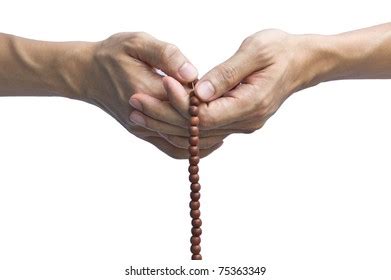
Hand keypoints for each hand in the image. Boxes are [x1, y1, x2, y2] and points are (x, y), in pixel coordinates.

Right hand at [73, 32, 221, 157]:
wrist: (88, 74)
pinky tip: (206, 141)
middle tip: (237, 118)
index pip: (185, 104)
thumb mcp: (138, 43)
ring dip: (205, 140)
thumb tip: (192, 74)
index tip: (229, 96)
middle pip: (186, 128)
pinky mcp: (143, 133)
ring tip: (228, 129)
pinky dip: (190, 149)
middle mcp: (146, 116)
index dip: (208, 103)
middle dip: (213, 124)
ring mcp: (143, 129)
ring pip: (180, 143)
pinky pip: (170, 149)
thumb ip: (167, 56)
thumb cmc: (114, 54)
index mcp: (148, 91)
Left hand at [130, 29, 316, 140]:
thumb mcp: (255, 52)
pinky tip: (161, 117)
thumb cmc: (280, 51)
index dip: (180, 103)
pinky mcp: (235, 120)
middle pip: (197, 130)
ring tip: (139, 111)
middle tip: (135, 102)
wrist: (301, 62)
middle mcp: (244, 122)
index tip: (160, 82)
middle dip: (163, 116)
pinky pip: (204, 130)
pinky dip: (182, 125)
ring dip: (167, 123)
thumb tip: (197, 92)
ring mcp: (240, 124)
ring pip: (198, 134)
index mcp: (250, 105)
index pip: (206, 115)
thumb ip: (226, 74)